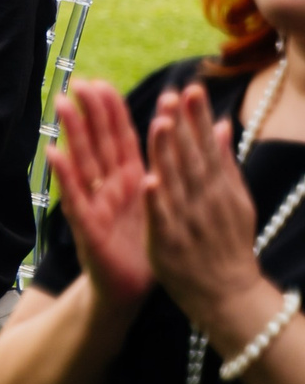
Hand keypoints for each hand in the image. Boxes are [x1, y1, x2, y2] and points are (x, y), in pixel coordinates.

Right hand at [45, 81, 152, 309]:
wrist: (130, 289)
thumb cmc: (144, 246)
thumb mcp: (158, 204)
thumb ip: (163, 171)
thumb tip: (182, 138)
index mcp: (131, 179)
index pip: (120, 137)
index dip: (112, 111)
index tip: (101, 83)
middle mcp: (109, 187)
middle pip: (98, 143)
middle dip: (89, 113)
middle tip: (78, 83)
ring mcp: (95, 204)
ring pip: (83, 162)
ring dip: (73, 132)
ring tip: (62, 104)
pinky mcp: (87, 227)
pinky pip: (75, 197)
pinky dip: (64, 175)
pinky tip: (53, 153)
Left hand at [145, 82, 274, 343]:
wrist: (228, 295)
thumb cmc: (226, 244)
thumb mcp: (233, 201)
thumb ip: (224, 163)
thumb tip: (222, 124)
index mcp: (219, 189)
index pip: (207, 147)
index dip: (198, 118)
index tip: (191, 88)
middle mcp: (206, 202)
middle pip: (193, 159)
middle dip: (183, 126)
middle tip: (173, 93)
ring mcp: (188, 222)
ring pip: (176, 184)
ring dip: (167, 154)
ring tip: (159, 123)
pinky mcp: (169, 244)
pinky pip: (162, 220)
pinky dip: (158, 201)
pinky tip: (149, 180)